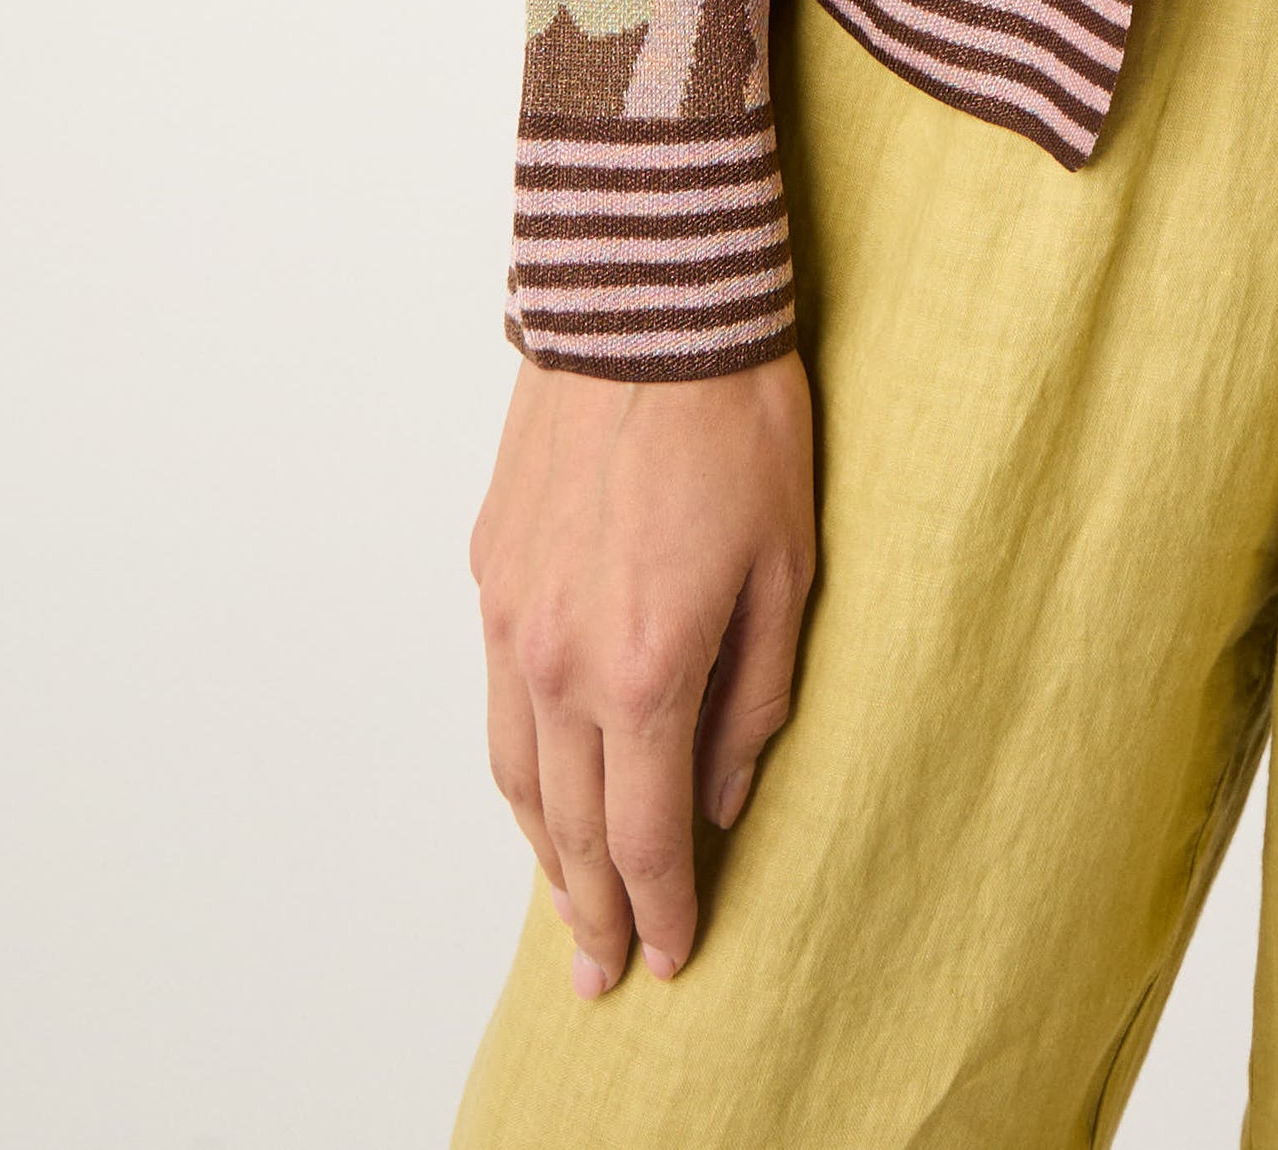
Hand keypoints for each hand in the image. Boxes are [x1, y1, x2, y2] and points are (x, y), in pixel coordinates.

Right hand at [469, 351, 814, 998]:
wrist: (649, 305)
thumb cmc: (739, 422)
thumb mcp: (788, 565)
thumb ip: (756, 695)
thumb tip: (727, 793)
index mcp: (646, 668)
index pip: (648, 831)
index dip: (662, 906)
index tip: (671, 956)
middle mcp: (559, 660)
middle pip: (569, 825)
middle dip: (592, 910)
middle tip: (605, 973)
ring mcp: (511, 618)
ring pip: (515, 776)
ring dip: (542, 852)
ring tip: (569, 906)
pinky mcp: (489, 572)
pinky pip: (494, 702)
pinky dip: (517, 767)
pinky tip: (540, 787)